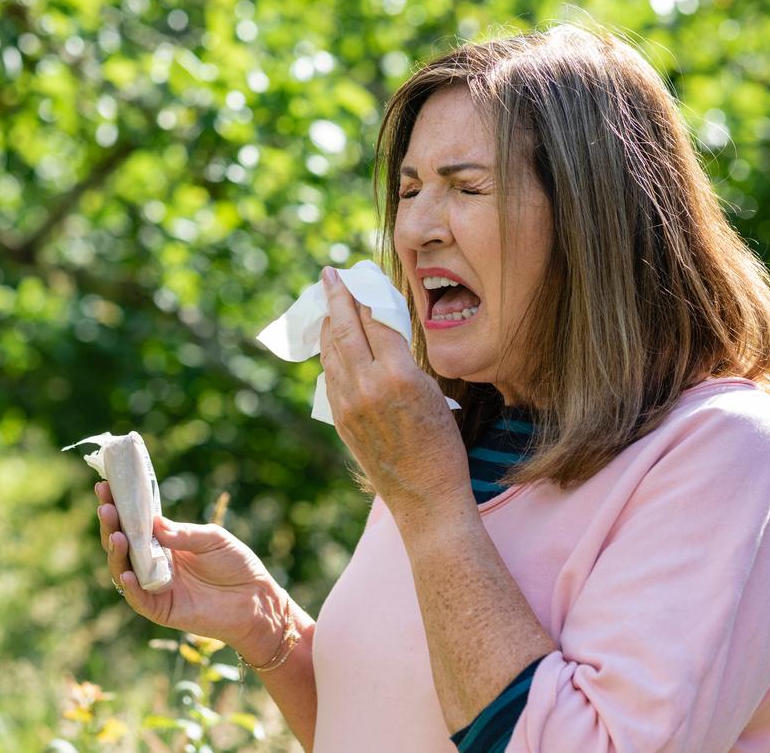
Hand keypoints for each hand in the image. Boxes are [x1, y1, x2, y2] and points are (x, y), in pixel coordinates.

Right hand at [94, 481, 283, 657]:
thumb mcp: (212, 539)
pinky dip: (130, 586)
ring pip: (124, 569)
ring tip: (116, 535)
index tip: (105, 486)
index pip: (135, 522)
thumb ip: (183, 533)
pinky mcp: (162, 609)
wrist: (256, 599)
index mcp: (165, 541)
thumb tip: (153, 522)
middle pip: (124, 544)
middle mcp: (155, 562)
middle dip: (112, 525)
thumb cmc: (236, 564)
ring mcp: (156, 586)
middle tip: (105, 507)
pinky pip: (139, 598)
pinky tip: (126, 572)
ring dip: (116, 553)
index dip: (119, 506)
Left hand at [318, 265, 468, 513]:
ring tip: (327, 303)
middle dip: (335, 298)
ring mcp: (349, 404)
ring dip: (328, 324)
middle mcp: (368, 386)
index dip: (364, 295)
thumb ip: (404, 360)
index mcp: (399, 375)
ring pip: (332, 352)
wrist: (425, 494)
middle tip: (328, 275)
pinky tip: (331, 343)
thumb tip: (381, 332)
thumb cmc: (441, 443)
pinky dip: (330, 354)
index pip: (374, 321)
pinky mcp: (341, 420)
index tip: (358, 275)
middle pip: (345, 329)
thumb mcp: (432, 391)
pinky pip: (330, 377)